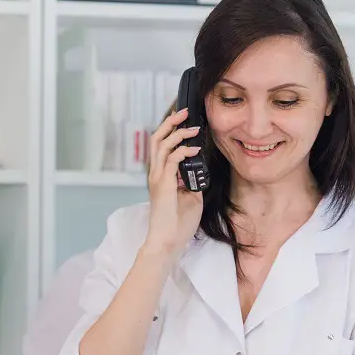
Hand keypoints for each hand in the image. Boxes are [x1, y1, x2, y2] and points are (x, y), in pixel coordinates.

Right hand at [144, 108, 204, 260]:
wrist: (168, 241)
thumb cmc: (178, 223)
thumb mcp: (191, 197)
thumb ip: (192, 181)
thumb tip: (199, 170)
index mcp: (161, 175)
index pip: (162, 145)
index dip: (171, 130)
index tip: (185, 120)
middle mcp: (155, 173)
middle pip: (157, 139)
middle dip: (170, 122)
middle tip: (185, 112)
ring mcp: (157, 178)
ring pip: (162, 145)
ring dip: (178, 133)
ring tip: (193, 128)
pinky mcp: (162, 184)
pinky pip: (171, 160)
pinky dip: (183, 151)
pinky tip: (195, 150)